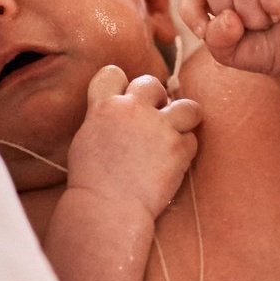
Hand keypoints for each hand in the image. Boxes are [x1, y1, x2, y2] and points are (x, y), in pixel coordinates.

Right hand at [65, 66, 200, 222]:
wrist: (107, 208)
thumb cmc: (92, 181)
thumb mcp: (87, 139)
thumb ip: (104, 118)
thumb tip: (118, 108)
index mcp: (104, 106)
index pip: (114, 73)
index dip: (122, 85)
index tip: (126, 101)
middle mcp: (132, 110)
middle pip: (152, 83)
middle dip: (156, 99)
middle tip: (154, 120)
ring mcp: (159, 127)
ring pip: (188, 107)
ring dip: (185, 117)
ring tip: (177, 132)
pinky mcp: (178, 148)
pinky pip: (192, 139)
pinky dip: (185, 150)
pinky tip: (173, 163)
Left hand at [179, 0, 279, 115]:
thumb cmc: (269, 51)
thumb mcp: (233, 54)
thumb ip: (217, 40)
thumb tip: (227, 18)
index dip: (191, 8)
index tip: (202, 32)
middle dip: (230, 16)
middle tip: (252, 30)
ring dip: (255, 15)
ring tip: (270, 24)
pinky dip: (273, 3)